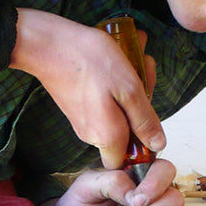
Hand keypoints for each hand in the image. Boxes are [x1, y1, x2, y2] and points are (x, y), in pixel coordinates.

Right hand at [10, 9, 165, 168]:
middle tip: (145, 72)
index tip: (150, 116)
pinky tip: (119, 61)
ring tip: (134, 59)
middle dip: (141, 104)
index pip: (129, 160)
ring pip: (117, 114)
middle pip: (126, 133)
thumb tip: (158, 144)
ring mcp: (83, 122)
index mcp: (108, 136)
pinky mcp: (77, 108)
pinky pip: (104, 104)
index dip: (143, 144)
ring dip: (131, 89)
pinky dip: (115, 85)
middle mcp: (93, 135)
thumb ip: (144, 120)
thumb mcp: (128, 88)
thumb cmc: (89, 60)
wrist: (48, 45)